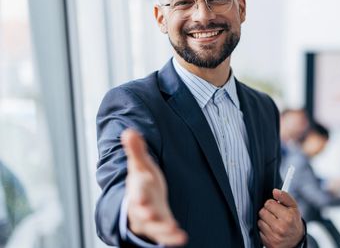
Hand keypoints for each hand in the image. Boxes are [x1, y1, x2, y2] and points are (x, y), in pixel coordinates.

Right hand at [122, 129, 186, 245]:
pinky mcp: (160, 227)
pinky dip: (171, 238)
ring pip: (154, 227)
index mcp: (137, 190)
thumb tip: (129, 131)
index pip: (136, 192)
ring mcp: (150, 219)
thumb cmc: (142, 182)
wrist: (141, 201)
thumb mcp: (140, 166)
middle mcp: (141, 207)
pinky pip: (164, 235)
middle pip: (142, 212)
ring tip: (173, 232)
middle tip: (151, 215)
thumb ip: (136, 150)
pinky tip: (181, 238)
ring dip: (162, 230)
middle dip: (146, 213)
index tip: (139, 198)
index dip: (137, 195)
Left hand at [258, 189, 303, 247]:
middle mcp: (280, 228)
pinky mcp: (268, 243)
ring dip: (265, 221)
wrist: (296, 240)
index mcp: (288, 217)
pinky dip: (264, 230)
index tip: (276, 206)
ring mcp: (274, 237)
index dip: (272, 203)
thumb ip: (285, 197)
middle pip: (262, 212)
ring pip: (259, 222)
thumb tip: (275, 191)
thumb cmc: (293, 221)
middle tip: (274, 215)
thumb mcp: (294, 207)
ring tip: (273, 223)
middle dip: (267, 212)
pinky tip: (271, 230)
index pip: (269, 203)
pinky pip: (259, 231)